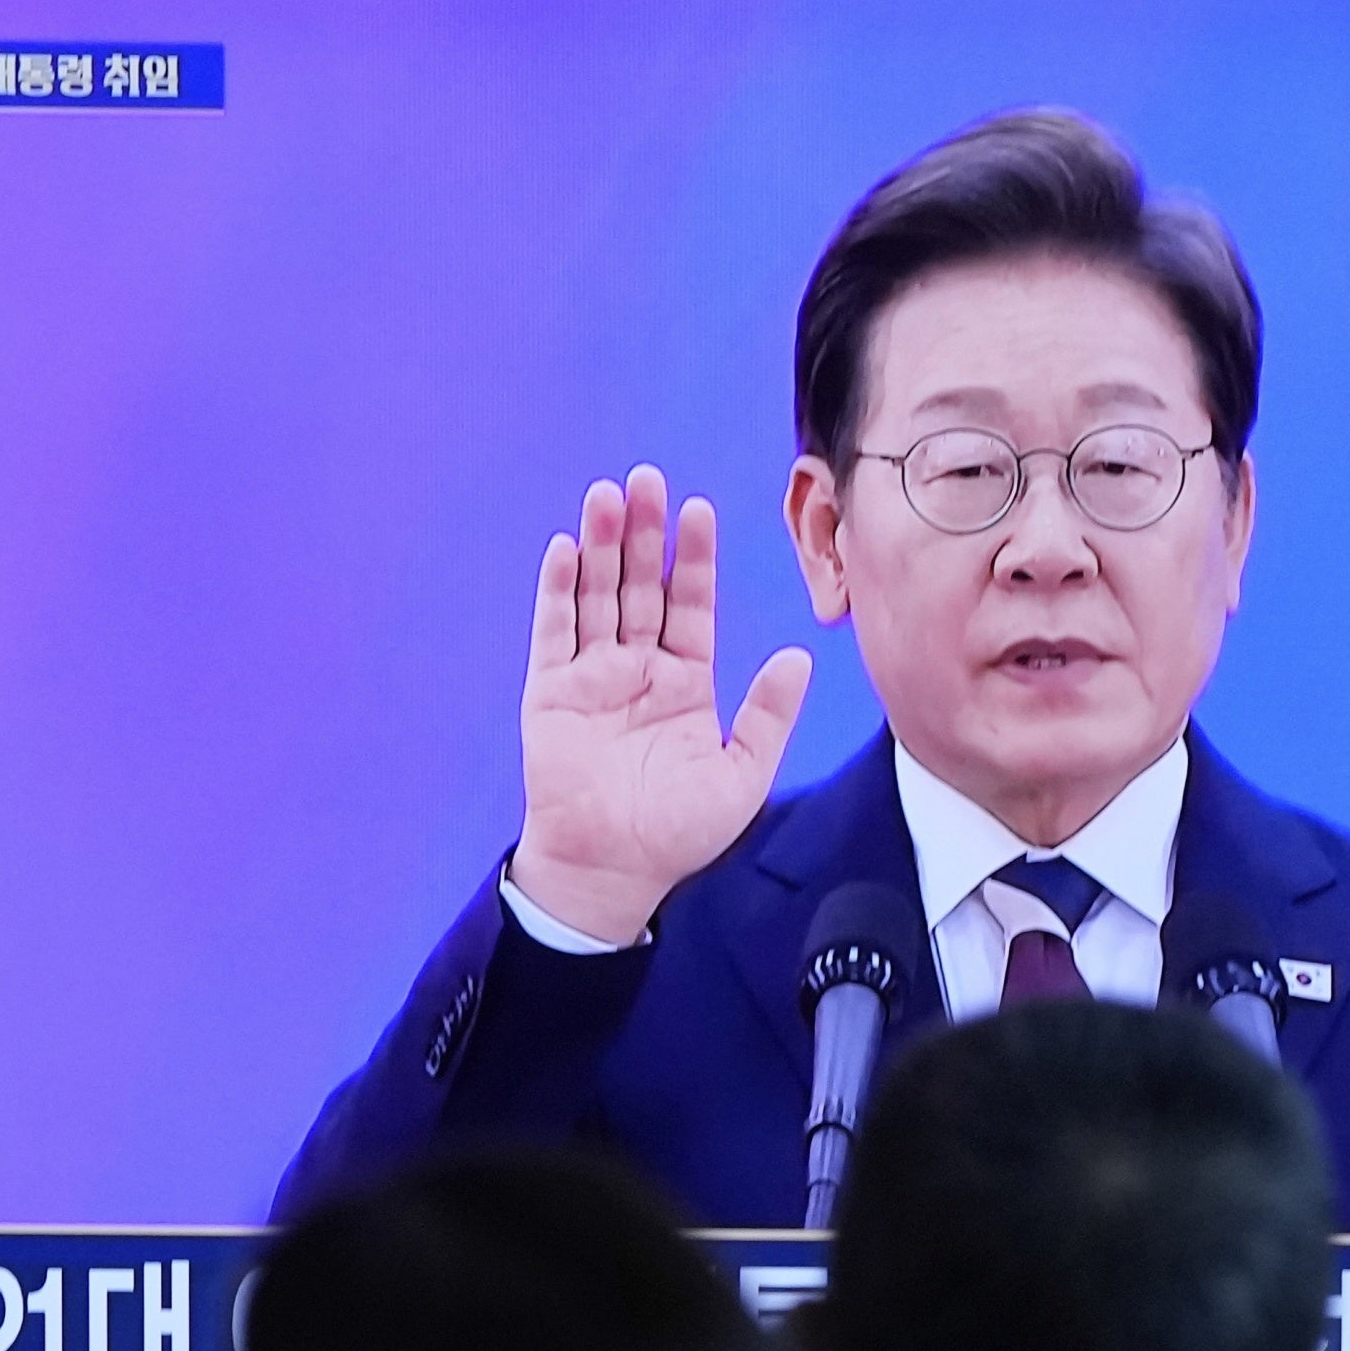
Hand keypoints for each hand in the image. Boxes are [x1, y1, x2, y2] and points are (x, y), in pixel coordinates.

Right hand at [510, 465, 815, 945]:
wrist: (613, 871)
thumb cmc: (678, 833)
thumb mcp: (742, 773)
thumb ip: (768, 714)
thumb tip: (799, 658)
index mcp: (684, 681)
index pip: (690, 603)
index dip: (693, 557)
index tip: (698, 511)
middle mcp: (638, 668)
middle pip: (640, 584)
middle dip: (644, 532)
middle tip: (647, 479)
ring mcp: (591, 677)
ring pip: (597, 596)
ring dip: (600, 545)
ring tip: (607, 495)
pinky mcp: (550, 692)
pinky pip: (553, 632)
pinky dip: (557, 591)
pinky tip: (564, 549)